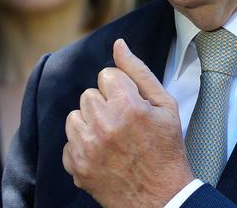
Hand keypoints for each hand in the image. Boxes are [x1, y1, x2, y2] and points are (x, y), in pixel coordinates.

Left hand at [63, 39, 193, 207]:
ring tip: (112, 138)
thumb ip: (138, 71)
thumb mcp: (165, 105)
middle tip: (124, 124)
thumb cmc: (166, 149)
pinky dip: (83, 147)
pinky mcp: (76, 166)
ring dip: (90, 123)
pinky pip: (69, 142)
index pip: (106, 75)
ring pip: (75, 116)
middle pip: (89, 94)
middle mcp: (103, 124)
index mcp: (127, 105)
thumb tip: (119, 44)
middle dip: (105, 105)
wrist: (162, 198)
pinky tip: (103, 154)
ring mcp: (87, 147)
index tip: (131, 105)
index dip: (121, 89)